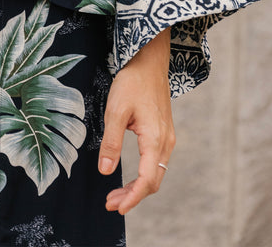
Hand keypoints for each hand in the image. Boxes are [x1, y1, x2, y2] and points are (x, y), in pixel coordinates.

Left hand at [98, 27, 174, 214]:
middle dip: (132, 196)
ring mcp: (167, 139)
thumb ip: (111, 142)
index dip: (132, 198)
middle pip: (153, 182)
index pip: (147, 180)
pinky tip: (128, 177)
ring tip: (115, 194)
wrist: (149, 62)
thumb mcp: (115, 110)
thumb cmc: (132, 83)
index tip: (116, 208)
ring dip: (137, 188)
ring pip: (155, 174)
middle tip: (110, 203)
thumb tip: (105, 171)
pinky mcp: (164, 134)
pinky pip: (156, 163)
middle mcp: (165, 143)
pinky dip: (143, 175)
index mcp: (155, 139)